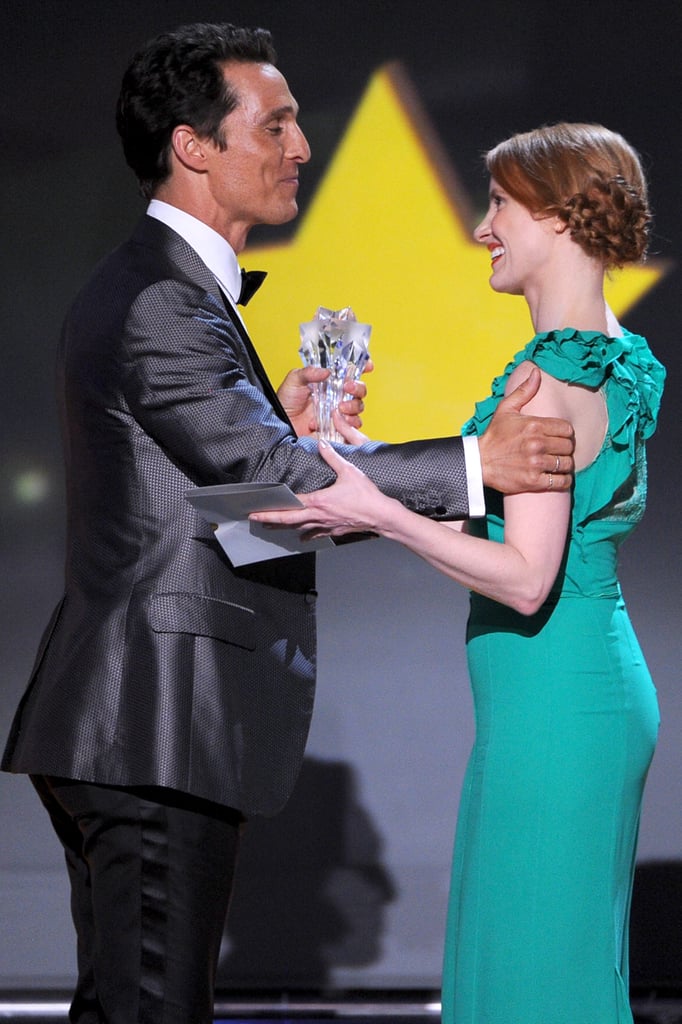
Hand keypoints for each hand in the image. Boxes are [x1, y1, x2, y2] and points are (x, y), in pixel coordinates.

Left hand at [250, 440, 392, 537]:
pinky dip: (306, 534)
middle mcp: (319, 516)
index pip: (290, 506)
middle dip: (270, 520)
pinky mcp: (334, 531)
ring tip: (271, 527)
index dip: (272, 509)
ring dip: (284, 528)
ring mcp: (326, 526)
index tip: (257, 510)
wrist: (381, 516)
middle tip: (255, 520)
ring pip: (299, 529)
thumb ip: (333, 457)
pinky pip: (315, 534)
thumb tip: (322, 444)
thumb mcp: (349, 471)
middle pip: (289, 521)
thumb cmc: (367, 496)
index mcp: (319, 502)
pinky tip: (302, 536)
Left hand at [276, 362, 371, 437]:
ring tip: (338, 409)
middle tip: (347, 388)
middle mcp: (337, 397)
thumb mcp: (294, 381)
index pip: (351, 373)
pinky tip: (333, 421)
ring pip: (359, 408)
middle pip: (360, 390)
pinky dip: (348, 424)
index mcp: (329, 383)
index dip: (363, 367)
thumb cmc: (285, 402)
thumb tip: (327, 371)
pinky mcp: (338, 428)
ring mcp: (339, 413)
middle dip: (358, 388)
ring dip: (353, 406)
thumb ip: (309, 373)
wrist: (281, 424)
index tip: (368, 366)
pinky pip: (353, 427)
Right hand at [478, 366, 574, 493]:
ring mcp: (536, 463)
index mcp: (534, 425)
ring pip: (566, 464)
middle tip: (558, 451)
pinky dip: (563, 481)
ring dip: (565, 465)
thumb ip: (524, 391)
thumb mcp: (506, 409)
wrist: (479, 462)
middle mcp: (537, 444)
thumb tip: (537, 372)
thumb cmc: (494, 436)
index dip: (565, 433)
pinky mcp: (533, 481)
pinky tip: (558, 477)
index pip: (567, 429)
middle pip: (568, 447)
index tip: (558, 437)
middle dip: (565, 449)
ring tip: (558, 464)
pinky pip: (560, 482)